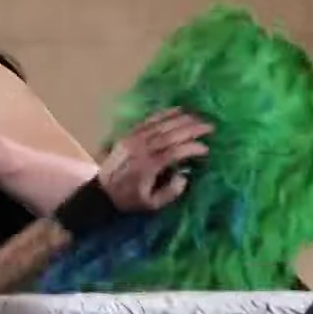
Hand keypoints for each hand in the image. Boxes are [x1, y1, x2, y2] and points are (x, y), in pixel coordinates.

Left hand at [97, 108, 211, 211]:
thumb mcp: (151, 204)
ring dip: (181, 119)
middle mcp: (140, 150)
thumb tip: (184, 176)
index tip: (206, 149)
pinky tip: (178, 110)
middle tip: (210, 126)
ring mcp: (133, 139)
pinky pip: (148, 120)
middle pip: (170, 135)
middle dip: (192, 129)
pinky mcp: (128, 134)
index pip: (174, 152)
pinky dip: (163, 114)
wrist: (102, 192)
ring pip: (160, 125)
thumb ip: (170, 192)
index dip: (191, 148)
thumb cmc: (130, 199)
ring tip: (199, 117)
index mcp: (147, 167)